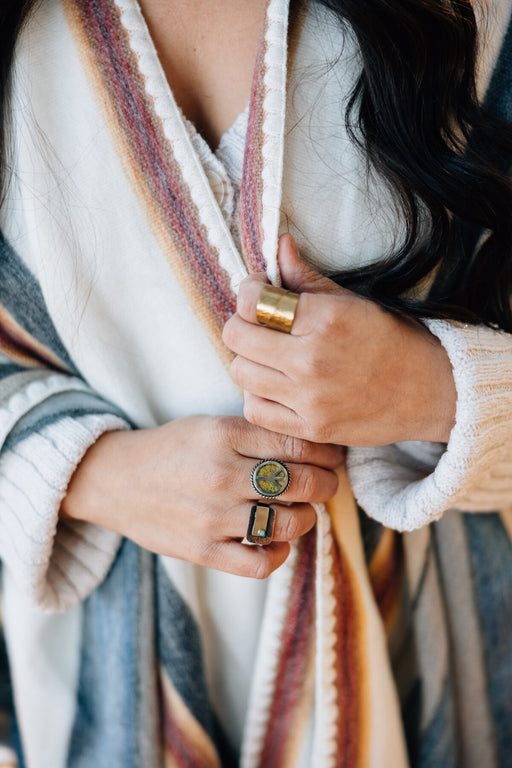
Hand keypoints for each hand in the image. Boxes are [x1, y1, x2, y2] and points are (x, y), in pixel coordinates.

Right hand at [60, 415, 342, 577]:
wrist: (116, 480)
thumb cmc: (171, 449)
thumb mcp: (210, 426)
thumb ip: (255, 434)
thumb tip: (314, 448)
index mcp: (224, 435)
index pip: (297, 443)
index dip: (326, 451)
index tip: (334, 456)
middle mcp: (220, 474)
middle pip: (300, 483)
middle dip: (326, 484)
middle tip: (328, 483)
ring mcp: (212, 516)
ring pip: (287, 524)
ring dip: (306, 518)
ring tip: (302, 511)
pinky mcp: (202, 550)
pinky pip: (259, 563)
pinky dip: (279, 555)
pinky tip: (278, 542)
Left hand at [222, 234, 456, 445]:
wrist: (430, 390)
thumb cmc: (391, 339)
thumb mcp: (350, 301)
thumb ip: (305, 277)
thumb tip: (278, 244)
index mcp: (324, 319)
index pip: (251, 301)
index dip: (247, 292)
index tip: (258, 293)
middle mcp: (312, 360)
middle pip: (237, 337)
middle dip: (240, 324)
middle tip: (256, 324)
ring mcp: (310, 398)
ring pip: (241, 374)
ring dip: (247, 360)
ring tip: (267, 356)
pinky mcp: (311, 428)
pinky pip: (255, 410)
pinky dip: (257, 396)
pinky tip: (274, 386)